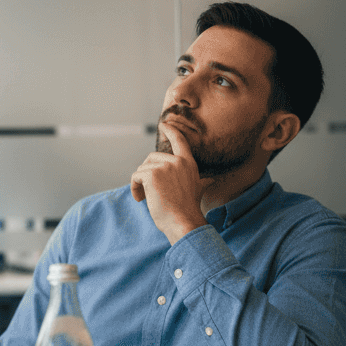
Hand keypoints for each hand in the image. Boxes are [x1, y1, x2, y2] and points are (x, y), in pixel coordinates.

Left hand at [130, 122, 211, 243]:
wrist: (182, 221)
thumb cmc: (187, 209)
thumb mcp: (197, 190)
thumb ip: (201, 182)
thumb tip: (211, 180)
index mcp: (188, 163)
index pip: (180, 141)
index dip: (171, 131)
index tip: (163, 124)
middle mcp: (177, 162)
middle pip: (151, 158)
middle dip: (146, 174)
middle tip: (148, 193)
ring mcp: (164, 167)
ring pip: (142, 169)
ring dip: (139, 184)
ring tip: (145, 198)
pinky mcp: (152, 174)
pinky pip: (136, 176)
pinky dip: (134, 187)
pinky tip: (140, 199)